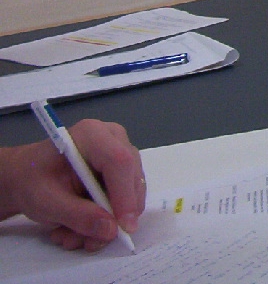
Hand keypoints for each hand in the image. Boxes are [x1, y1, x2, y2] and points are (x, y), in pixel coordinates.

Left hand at [0, 119, 145, 251]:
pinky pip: (127, 198)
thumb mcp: (46, 202)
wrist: (26, 177)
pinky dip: (106, 218)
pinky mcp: (122, 169)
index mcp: (92, 135)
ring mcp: (121, 152)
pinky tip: (81, 226)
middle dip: (114, 216)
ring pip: (132, 192)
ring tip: (73, 235)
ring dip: (107, 222)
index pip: (119, 162)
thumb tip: (111, 230)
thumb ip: (78, 215)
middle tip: (88, 242)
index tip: (122, 228)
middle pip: (131, 178)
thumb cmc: (31, 182)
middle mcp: (113, 138)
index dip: (125, 195)